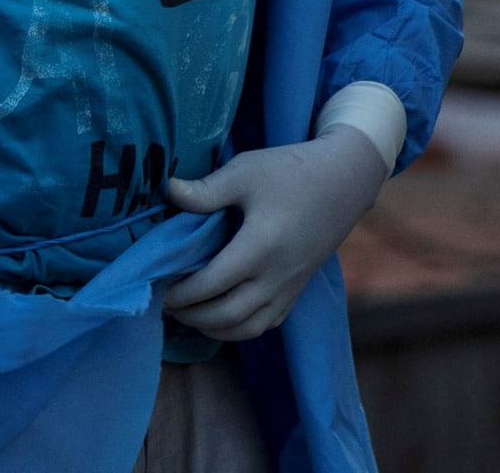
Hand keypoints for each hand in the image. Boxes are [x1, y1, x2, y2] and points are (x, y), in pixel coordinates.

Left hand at [163, 124, 387, 340]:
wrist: (344, 180)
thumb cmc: (291, 171)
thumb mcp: (245, 171)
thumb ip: (206, 189)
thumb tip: (168, 191)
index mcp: (260, 247)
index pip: (212, 284)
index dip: (181, 292)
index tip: (155, 287)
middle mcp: (276, 276)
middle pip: (227, 314)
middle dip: (192, 315)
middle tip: (163, 304)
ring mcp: (290, 287)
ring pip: (249, 327)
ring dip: (214, 328)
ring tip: (186, 314)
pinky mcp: (298, 290)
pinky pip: (267, 323)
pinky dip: (239, 328)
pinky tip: (219, 317)